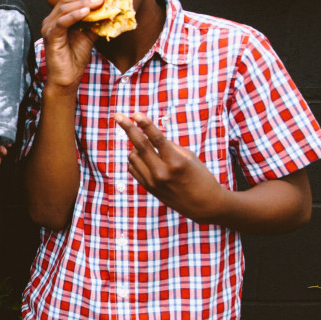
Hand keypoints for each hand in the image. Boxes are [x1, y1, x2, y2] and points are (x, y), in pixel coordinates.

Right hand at [41, 0, 105, 90]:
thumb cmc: (75, 59)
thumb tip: (110, 9)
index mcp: (59, 18)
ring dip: (84, 2)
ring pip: (65, 8)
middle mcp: (51, 20)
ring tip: (99, 1)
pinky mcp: (51, 36)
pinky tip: (87, 12)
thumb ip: (96, 22)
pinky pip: (62, 22)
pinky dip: (75, 15)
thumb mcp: (89, 35)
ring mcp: (49, 28)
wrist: (67, 78)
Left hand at [113, 112, 227, 223]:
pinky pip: (133, 168)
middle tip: (118, 116)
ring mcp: (152, 181)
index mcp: (176, 161)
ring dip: (136, 146)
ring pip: (133, 156)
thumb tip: (149, 136)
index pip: (156, 138)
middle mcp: (162, 172)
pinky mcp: (148, 187)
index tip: (135, 114)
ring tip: (148, 146)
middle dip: (127, 128)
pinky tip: (144, 157)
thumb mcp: (189, 157)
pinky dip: (135, 159)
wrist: (203, 205)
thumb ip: (169, 146)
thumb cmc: (200, 177)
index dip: (145, 124)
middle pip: (139, 145)